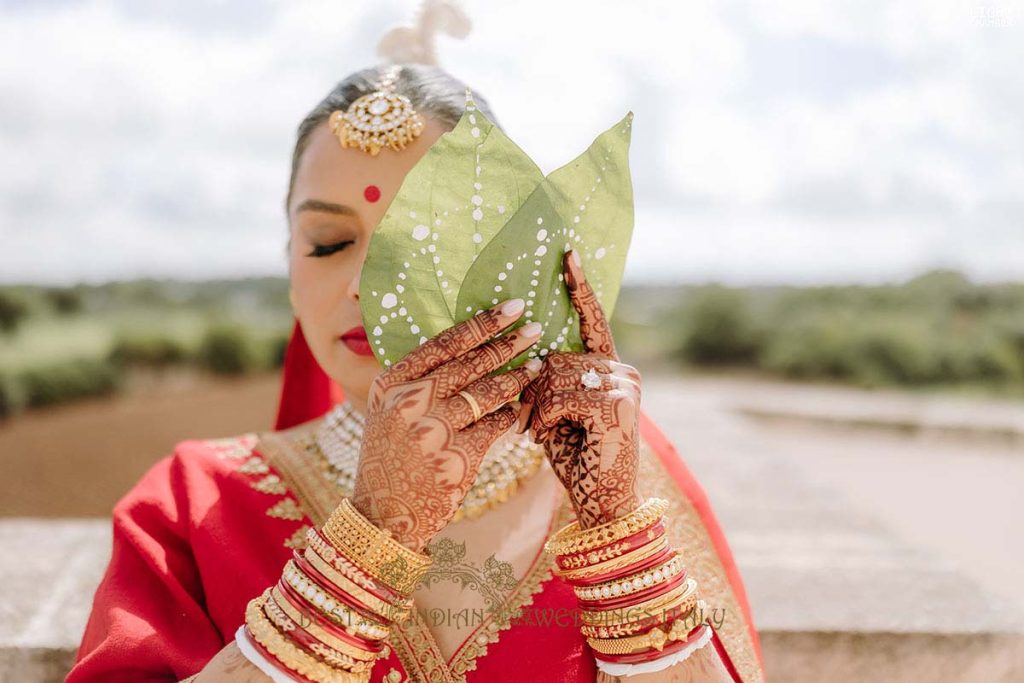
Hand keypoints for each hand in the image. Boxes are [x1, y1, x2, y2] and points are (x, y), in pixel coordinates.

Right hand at [352, 298, 542, 550]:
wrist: (384, 513)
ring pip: (489, 392)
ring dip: (518, 376)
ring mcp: (434, 430)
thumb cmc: (392, 454)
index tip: (511, 307)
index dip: (482, 322)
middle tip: (536, 328)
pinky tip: (517, 408)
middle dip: (508, 342)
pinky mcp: (457, 458)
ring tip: (537, 364)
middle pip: (470, 363)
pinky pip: (496, 425)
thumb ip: (418, 379)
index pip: (444, 343)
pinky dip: (510, 414)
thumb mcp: (388, 409)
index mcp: (391, 383)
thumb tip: (468, 342)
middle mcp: (410, 403)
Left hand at [519, 250, 642, 528]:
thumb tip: (526, 358)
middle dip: (533, 391)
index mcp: (610, 368)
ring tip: (540, 433)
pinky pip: (561, 396)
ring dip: (536, 408)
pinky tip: (548, 438)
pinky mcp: (618, 405)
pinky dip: (543, 418)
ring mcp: (625, 386)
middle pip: (557, 356)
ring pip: (555, 375)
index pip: (593, 321)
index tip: (567, 253)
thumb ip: (550, 382)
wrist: (602, 503)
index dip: (579, 287)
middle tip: (531, 422)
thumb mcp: (556, 412)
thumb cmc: (575, 458)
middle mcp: (624, 370)